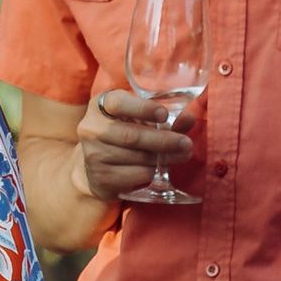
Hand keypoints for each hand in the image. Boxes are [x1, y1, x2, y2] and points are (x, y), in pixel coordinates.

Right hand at [76, 89, 200, 203]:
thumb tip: (188, 118)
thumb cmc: (122, 135)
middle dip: (164, 140)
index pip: (118, 103)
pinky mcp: (101, 177)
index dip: (143, 108)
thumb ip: (164, 118)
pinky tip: (157, 169)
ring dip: (164, 158)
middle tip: (186, 144)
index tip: (164, 115)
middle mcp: (92, 128)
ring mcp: (94, 154)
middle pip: (132, 135)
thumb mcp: (138, 120)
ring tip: (181, 156)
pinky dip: (152, 172)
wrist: (93, 168)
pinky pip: (136, 175)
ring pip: (138, 157)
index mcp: (100, 105)